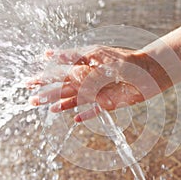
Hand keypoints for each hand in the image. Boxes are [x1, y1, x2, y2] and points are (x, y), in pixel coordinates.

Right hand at [27, 45, 168, 121]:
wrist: (150, 73)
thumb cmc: (128, 62)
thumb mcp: (104, 60)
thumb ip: (85, 69)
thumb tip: (64, 68)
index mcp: (86, 65)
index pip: (60, 70)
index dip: (46, 75)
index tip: (31, 80)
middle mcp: (89, 79)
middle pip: (63, 86)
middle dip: (46, 91)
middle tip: (31, 98)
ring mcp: (98, 91)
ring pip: (74, 99)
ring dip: (60, 104)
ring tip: (46, 108)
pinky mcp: (108, 102)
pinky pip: (93, 110)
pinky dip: (84, 115)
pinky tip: (74, 119)